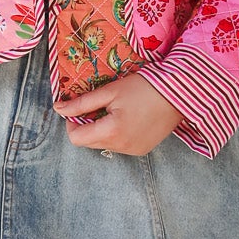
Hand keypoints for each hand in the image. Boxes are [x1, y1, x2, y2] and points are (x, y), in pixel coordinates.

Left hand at [53, 72, 184, 155]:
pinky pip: (119, 145)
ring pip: (103, 145)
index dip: (72, 123)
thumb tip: (58, 108)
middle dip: (87, 126)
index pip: (76, 139)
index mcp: (111, 132)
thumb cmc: (144, 87)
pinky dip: (117, 134)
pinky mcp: (142, 150)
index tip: (80, 108)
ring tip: (117, 111)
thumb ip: (82, 103)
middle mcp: (121, 147)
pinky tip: (129, 119)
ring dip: (102, 130)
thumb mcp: (110, 91)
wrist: (180, 93)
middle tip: (99, 106)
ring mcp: (133, 151)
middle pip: (89, 143)